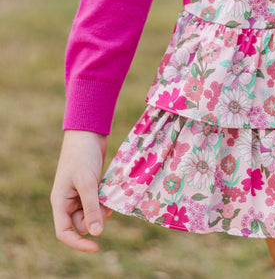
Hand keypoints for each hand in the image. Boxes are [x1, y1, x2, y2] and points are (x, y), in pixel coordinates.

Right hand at [50, 130, 110, 252]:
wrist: (88, 132)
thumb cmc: (82, 155)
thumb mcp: (87, 182)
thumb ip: (91, 207)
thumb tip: (96, 233)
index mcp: (60, 202)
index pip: (65, 232)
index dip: (78, 243)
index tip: (96, 246)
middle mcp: (68, 201)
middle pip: (83, 223)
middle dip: (96, 218)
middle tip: (106, 204)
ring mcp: (79, 195)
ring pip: (92, 214)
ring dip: (102, 209)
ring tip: (109, 194)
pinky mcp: (90, 187)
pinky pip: (98, 202)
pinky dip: (105, 200)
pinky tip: (111, 190)